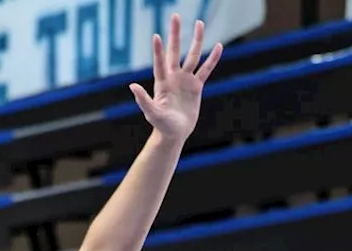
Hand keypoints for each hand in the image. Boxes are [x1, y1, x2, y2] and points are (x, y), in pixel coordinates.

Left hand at [130, 14, 220, 142]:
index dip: (158, 51)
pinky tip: (218, 46)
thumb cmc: (161, 125)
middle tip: (175, 16)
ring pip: (193, 56)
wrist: (174, 133)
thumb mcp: (152, 113)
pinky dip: (212, 59)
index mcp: (162, 82)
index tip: (157, 37)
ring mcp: (185, 80)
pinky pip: (206, 70)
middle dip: (175, 34)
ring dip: (196, 40)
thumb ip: (143, 100)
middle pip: (175, 51)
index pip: (160, 63)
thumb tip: (132, 86)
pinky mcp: (196, 86)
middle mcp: (173, 77)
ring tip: (200, 23)